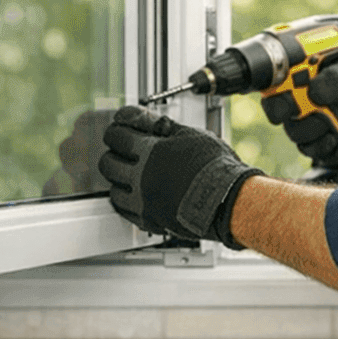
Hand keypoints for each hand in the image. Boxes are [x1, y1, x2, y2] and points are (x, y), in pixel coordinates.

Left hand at [98, 106, 261, 248]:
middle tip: (120, 151)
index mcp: (150, 152)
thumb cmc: (216, 168)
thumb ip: (163, 127)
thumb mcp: (191, 136)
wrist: (228, 199)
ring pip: (113, 190)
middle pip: (108, 163)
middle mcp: (142, 177)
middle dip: (112, 154)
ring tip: (127, 175)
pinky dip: (125, 201)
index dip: (116, 129)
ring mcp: (144, 200)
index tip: (120, 129)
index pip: (117, 136)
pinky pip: (124, 211)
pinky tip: (133, 195)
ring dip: (117, 180)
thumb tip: (144, 119)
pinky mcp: (151, 220)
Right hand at [261, 21, 337, 168]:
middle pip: (280, 116)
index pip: (270, 86)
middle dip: (302, 123)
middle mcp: (294, 90)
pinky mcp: (321, 130)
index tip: (293, 108)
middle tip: (323, 116)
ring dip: (318, 139)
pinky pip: (316, 149)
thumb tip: (316, 92)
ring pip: (298, 136)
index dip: (276, 101)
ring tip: (337, 133)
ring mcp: (307, 111)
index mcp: (295, 65)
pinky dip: (329, 152)